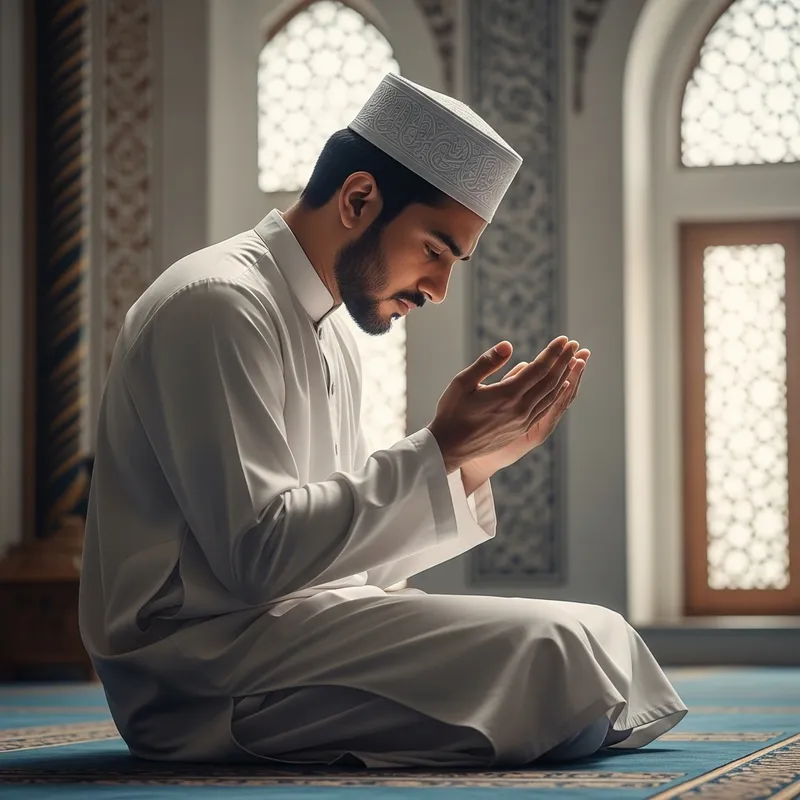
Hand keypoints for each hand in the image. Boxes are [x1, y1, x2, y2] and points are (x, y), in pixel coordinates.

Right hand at [427, 336, 577, 474]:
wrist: (449, 447)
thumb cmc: (451, 412)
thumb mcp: (463, 382)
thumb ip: (487, 363)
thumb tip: (508, 345)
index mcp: (507, 395)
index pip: (538, 369)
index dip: (553, 353)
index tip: (564, 339)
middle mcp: (520, 409)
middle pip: (550, 381)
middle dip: (564, 360)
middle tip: (574, 344)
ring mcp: (523, 421)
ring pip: (551, 395)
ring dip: (565, 376)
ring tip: (573, 361)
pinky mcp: (522, 430)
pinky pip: (546, 408)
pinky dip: (557, 394)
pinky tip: (561, 385)